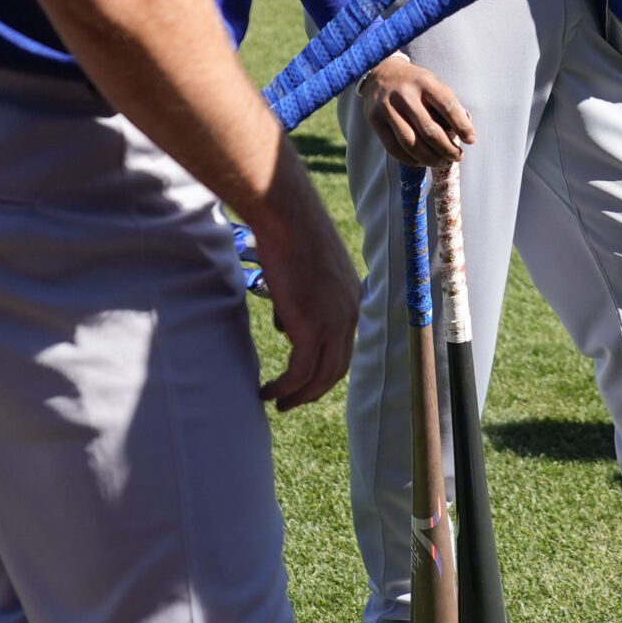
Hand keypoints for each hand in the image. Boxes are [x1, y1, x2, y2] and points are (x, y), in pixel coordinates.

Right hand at [250, 184, 360, 411]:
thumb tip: (287, 327)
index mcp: (353, 300)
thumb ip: (302, 303)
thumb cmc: (291, 236)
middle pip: (336, 368)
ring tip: (278, 403)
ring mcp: (335, 324)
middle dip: (313, 390)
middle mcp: (351, 315)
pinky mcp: (313, 329)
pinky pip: (299, 373)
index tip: (305, 381)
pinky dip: (284, 388)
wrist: (289, 219)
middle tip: (291, 401)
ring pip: (319, 376)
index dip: (324, 369)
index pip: (344, 347)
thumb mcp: (306, 274)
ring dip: (298, 395)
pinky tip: (267, 392)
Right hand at [360, 53, 475, 165]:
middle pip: (429, 130)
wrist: (380, 72)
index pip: (447, 106)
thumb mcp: (433, 83)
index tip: (471, 140)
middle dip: (447, 149)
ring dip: (430, 158)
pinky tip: (422, 161)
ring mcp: (387, 108)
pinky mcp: (375, 121)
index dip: (462, 126)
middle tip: (458, 156)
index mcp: (424, 82)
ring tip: (442, 162)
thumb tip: (466, 133)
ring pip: (411, 143)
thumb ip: (448, 105)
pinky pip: (394, 149)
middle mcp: (405, 94)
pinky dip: (411, 160)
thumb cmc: (414, 83)